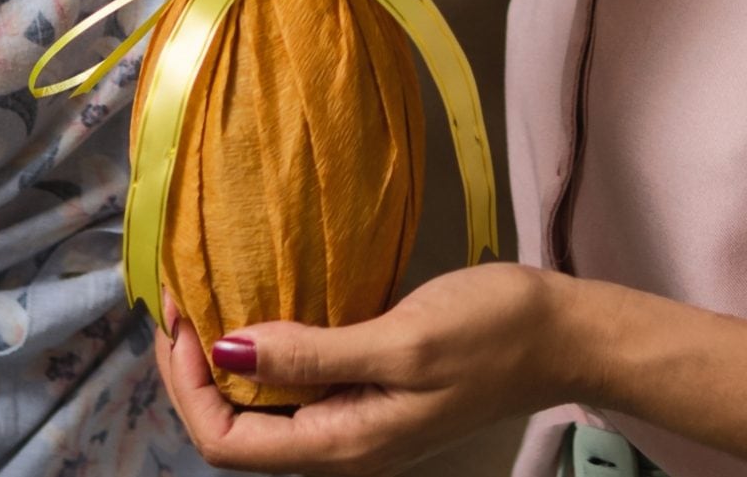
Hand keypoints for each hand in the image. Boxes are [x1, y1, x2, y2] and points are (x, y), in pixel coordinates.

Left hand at [154, 263, 576, 476]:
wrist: (565, 336)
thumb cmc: (492, 333)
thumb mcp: (401, 340)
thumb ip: (313, 353)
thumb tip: (229, 352)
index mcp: (344, 446)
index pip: (227, 443)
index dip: (189, 387)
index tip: (182, 319)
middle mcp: (341, 446)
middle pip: (235, 431)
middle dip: (194, 372)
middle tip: (181, 301)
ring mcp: (355, 422)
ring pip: (261, 408)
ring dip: (225, 360)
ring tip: (205, 300)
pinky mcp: (367, 393)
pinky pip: (295, 385)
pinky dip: (264, 351)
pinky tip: (258, 309)